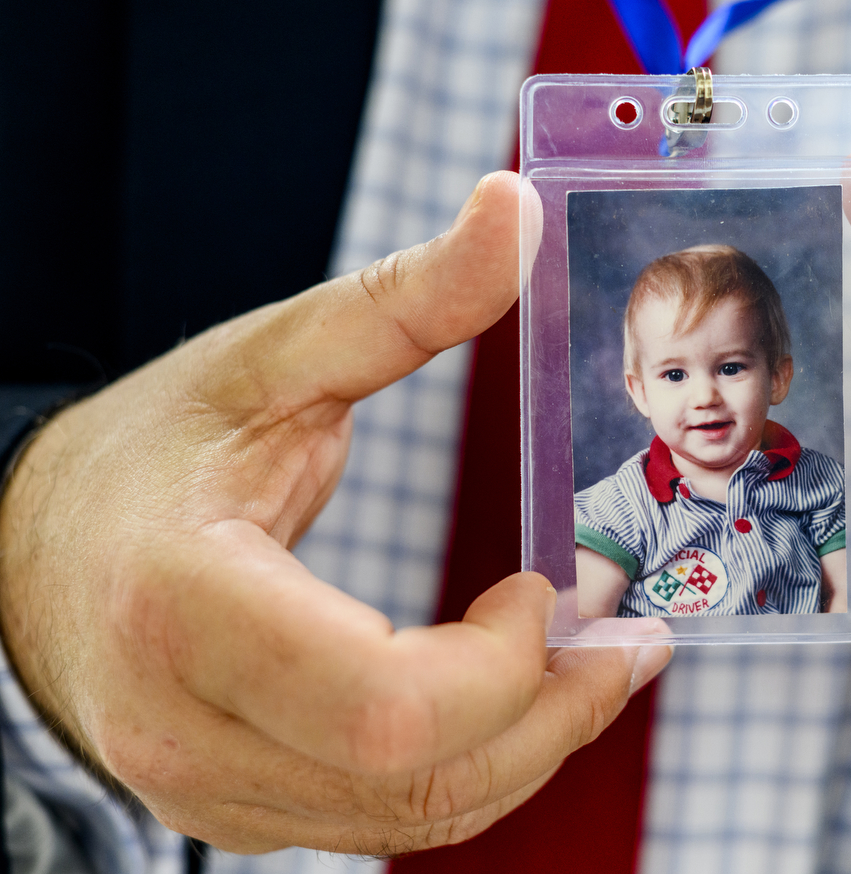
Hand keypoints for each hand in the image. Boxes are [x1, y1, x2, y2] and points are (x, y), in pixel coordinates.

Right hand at [0, 173, 670, 853]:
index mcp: (185, 605)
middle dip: (552, 715)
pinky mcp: (235, 812)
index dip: (498, 662)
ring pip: (415, 818)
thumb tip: (517, 204)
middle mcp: (185, 727)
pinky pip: (384, 821)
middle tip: (625, 643)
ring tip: (601, 666)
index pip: (383, 702)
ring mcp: (206, 789)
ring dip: (533, 747)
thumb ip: (405, 297)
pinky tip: (520, 699)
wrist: (32, 551)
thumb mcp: (271, 359)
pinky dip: (475, 766)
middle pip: (417, 777)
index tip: (541, 584)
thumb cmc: (151, 449)